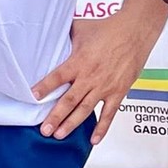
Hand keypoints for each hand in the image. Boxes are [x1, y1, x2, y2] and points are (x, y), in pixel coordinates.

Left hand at [31, 11, 163, 143]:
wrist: (135, 31)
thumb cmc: (109, 28)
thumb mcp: (82, 28)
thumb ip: (65, 36)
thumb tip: (49, 32)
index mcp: (79, 61)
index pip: (57, 77)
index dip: (44, 87)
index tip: (32, 97)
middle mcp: (90, 76)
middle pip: (69, 100)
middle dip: (55, 116)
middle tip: (44, 130)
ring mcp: (105, 86)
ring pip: (85, 109)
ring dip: (71, 124)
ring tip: (59, 135)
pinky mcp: (119, 91)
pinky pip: (109, 113)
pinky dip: (101, 127)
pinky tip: (93, 140)